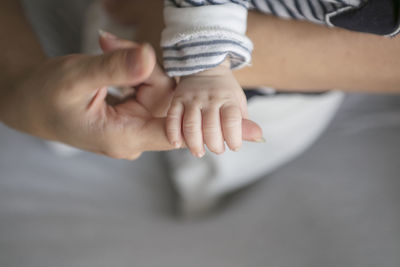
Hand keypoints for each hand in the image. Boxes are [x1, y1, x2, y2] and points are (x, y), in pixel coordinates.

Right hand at [0, 34, 262, 159]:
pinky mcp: (127, 113)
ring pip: (157, 93)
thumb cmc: (46, 95)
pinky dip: (132, 71)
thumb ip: (113, 67)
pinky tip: (108, 49)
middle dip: (151, 71)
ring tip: (101, 44)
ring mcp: (131, 124)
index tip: (256, 132)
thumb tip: (148, 55)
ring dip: (136, 67)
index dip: (219, 129)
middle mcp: (134, 135)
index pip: (182, 134)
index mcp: (125, 137)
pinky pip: (144, 90)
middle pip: (169, 104)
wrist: (27, 102)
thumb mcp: (76, 78)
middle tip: (110, 43)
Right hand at [166, 62, 251, 156]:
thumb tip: (259, 138)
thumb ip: (245, 123)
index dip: (234, 137)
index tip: (234, 146)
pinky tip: (177, 144)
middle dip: (214, 144)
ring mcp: (192, 99)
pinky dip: (173, 133)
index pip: (232, 121)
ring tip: (199, 152)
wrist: (205, 69)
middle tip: (217, 149)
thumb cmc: (224, 92)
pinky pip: (172, 118)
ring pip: (190, 125)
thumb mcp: (238, 103)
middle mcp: (210, 98)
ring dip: (194, 143)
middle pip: (210, 127)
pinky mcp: (177, 100)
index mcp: (228, 99)